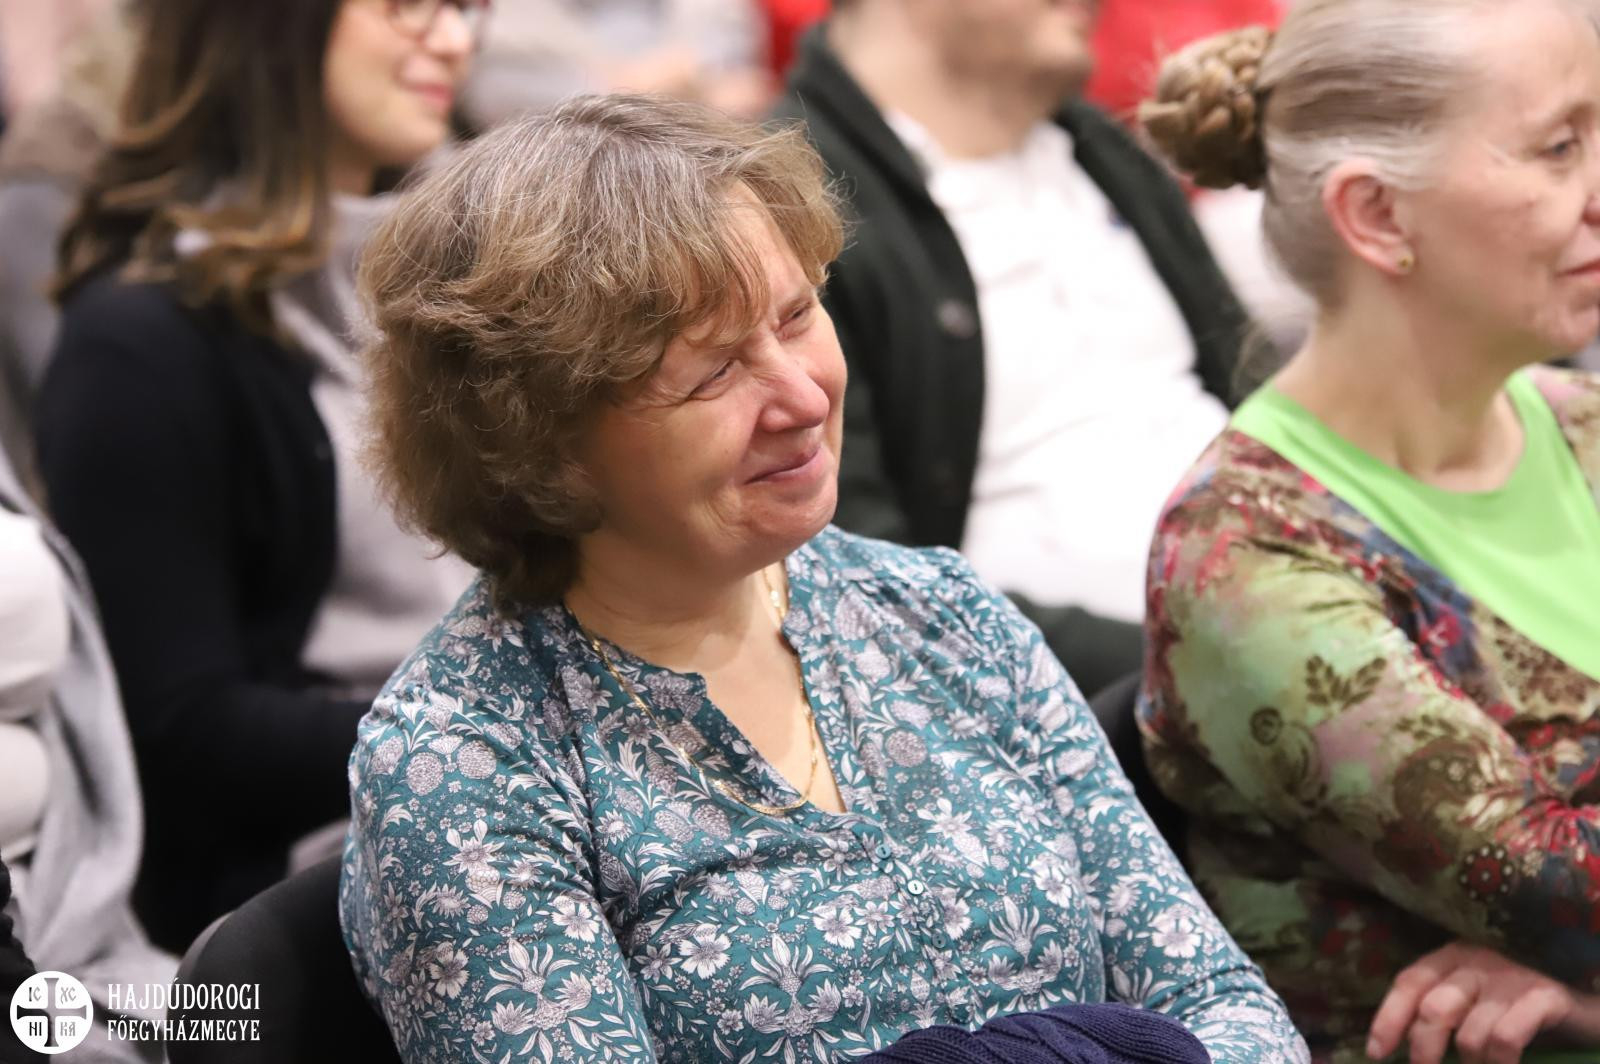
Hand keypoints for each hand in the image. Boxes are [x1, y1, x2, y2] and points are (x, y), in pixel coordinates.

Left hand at [1366, 942, 1584, 1062]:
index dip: (1388, 1019)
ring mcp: (1513, 978)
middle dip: (1424, 1051)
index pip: (1408, 983)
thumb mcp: (1479, 995)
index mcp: (1454, 955)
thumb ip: (1448, 1009)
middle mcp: (1478, 960)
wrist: (1588, 989)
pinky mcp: (1546, 998)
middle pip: (1433, 1010)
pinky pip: (1506, 1038)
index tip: (1377, 1054)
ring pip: (1470, 1034)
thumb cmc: (1525, 998)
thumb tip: (1407, 1045)